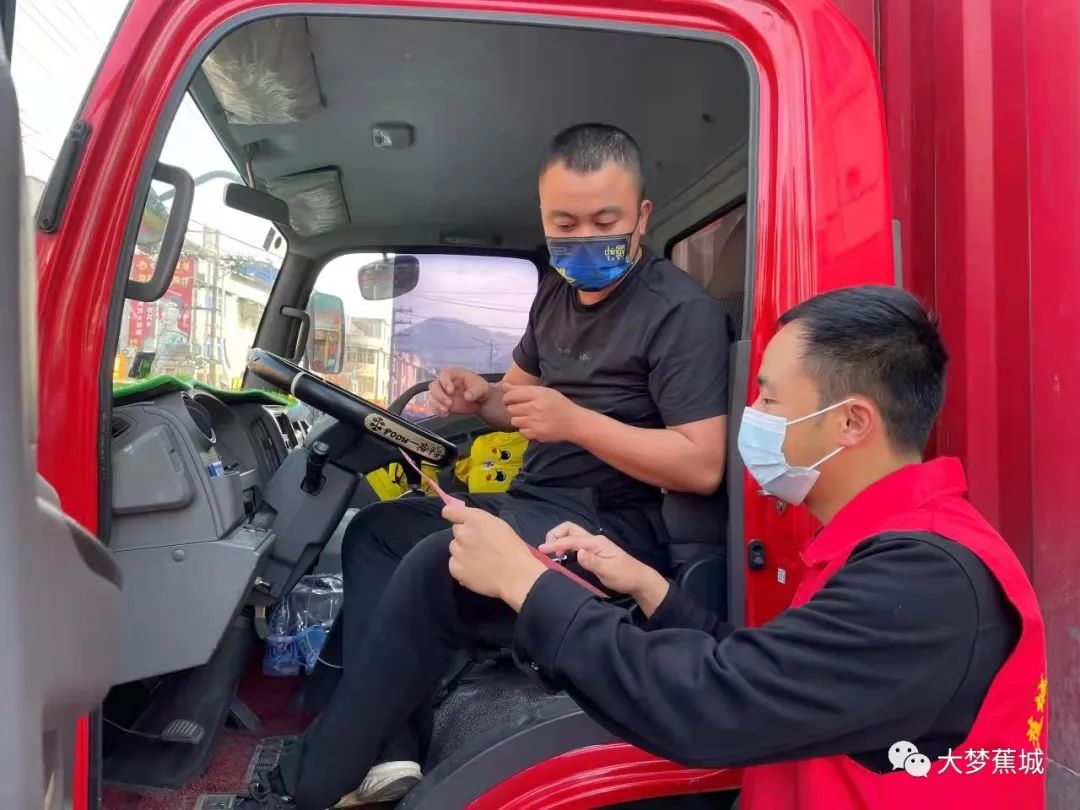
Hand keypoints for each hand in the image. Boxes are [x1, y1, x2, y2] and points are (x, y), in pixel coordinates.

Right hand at [429, 368, 490, 416]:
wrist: (480, 401)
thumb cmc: (479, 389)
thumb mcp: (481, 387)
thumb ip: (475, 391)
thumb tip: (467, 396)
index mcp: (454, 374)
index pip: (444, 374)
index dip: (445, 382)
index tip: (451, 391)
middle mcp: (445, 383)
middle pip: (434, 386)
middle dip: (439, 395)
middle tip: (449, 403)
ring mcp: (442, 393)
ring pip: (431, 396)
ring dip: (436, 404)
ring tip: (446, 411)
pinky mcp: (441, 404)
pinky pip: (434, 406)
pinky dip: (437, 411)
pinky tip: (445, 414)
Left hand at [443, 504, 546, 608]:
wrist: (516, 575)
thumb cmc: (513, 549)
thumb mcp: (499, 525)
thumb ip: (480, 522)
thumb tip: (467, 524)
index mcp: (475, 519)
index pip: (450, 511)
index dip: (454, 515)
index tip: (459, 521)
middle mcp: (462, 533)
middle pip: (456, 531)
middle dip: (465, 536)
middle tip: (479, 545)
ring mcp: (457, 552)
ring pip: (454, 548)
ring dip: (462, 551)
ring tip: (479, 561)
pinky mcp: (455, 569)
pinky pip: (453, 564)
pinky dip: (462, 567)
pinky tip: (475, 571)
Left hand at [502, 384, 586, 442]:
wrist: (574, 423)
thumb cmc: (559, 405)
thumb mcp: (544, 391)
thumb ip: (522, 389)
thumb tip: (504, 385)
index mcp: (537, 394)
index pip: (511, 395)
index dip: (508, 398)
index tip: (512, 400)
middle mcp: (535, 408)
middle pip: (511, 408)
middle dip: (515, 408)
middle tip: (525, 409)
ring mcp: (535, 422)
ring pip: (514, 421)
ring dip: (519, 419)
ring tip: (530, 418)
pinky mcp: (536, 434)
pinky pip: (521, 431)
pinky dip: (525, 429)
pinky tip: (534, 426)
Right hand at [540, 523, 669, 613]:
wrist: (638, 579)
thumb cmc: (624, 576)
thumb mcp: (608, 571)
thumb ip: (592, 562)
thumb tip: (578, 552)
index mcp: (596, 542)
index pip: (571, 539)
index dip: (555, 543)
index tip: (541, 550)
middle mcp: (594, 540)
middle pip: (570, 529)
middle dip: (556, 534)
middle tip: (547, 548)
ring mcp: (594, 544)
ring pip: (572, 535)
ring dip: (560, 539)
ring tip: (552, 552)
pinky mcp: (593, 551)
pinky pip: (575, 542)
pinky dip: (564, 544)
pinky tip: (562, 555)